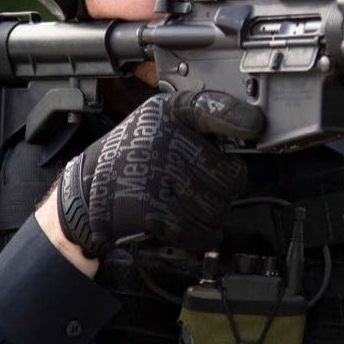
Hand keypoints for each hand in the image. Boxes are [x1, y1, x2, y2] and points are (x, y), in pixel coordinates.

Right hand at [57, 90, 263, 257]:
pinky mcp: (154, 212)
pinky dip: (200, 235)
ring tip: (189, 202)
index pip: (208, 109)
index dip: (235, 117)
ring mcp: (159, 178)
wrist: (88, 189)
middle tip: (205, 185)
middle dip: (224, 187)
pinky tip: (185, 222)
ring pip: (219, 208)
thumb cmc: (132, 153)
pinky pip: (202, 232)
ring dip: (212, 213)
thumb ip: (199, 118)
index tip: (255, 125)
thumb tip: (247, 125)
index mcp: (168, 114)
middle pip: (230, 175)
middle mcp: (164, 142)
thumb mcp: (159, 119)